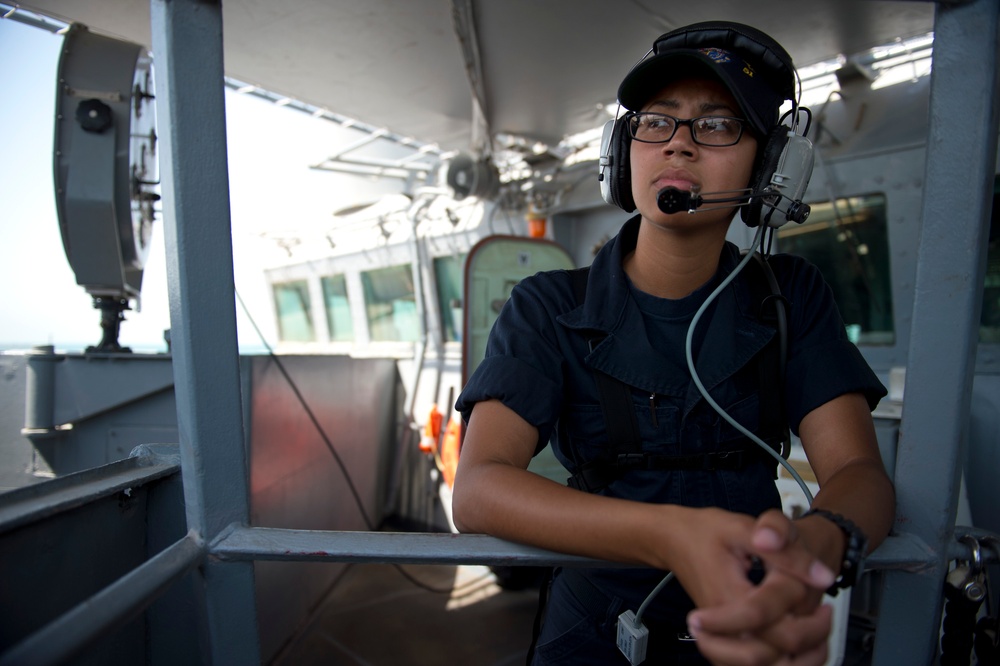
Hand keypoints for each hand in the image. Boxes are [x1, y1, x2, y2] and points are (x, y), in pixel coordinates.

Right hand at [664, 509, 835, 664]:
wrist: (672, 540)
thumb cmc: (703, 532)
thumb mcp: (743, 528)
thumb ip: (782, 550)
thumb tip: (821, 575)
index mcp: (730, 596)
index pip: (775, 623)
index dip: (805, 612)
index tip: (821, 585)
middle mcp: (724, 624)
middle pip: (774, 653)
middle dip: (810, 636)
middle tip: (826, 612)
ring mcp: (722, 635)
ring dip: (799, 657)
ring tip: (817, 633)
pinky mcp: (723, 640)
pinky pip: (755, 665)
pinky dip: (781, 662)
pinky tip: (798, 647)